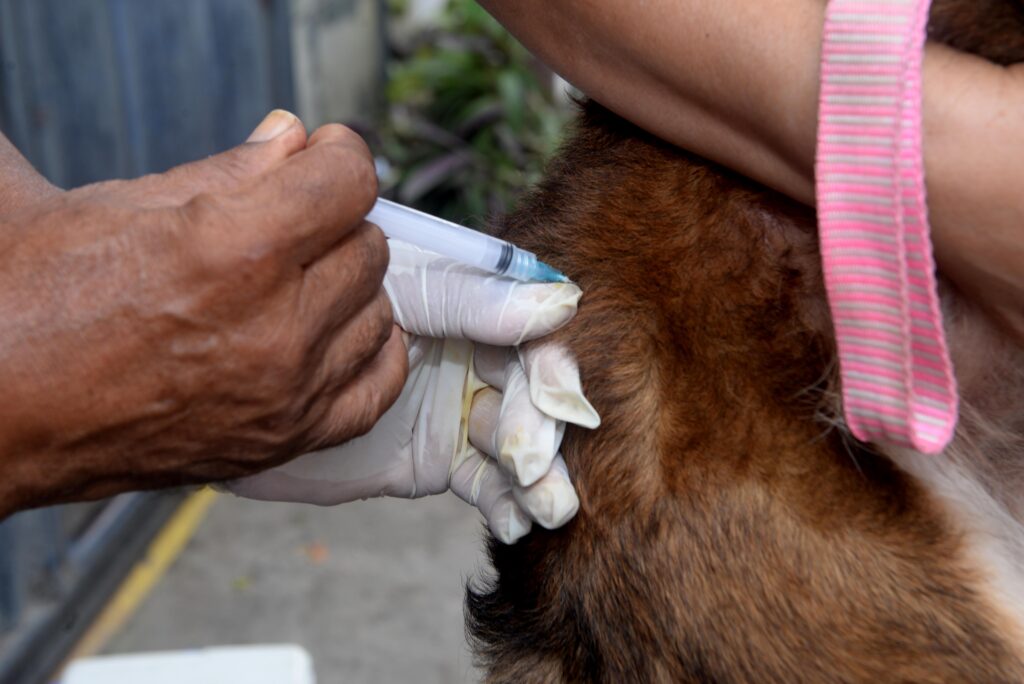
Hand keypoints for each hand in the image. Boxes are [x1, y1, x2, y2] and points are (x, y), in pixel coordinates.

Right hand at [0, 111, 406, 515]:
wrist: (1, 409)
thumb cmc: (33, 302)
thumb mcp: (118, 205)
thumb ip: (228, 169)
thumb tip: (292, 136)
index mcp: (232, 251)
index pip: (349, 182)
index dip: (341, 155)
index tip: (327, 155)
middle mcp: (275, 327)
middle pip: (368, 246)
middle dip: (334, 223)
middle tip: (293, 225)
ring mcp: (287, 392)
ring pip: (379, 312)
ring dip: (349, 289)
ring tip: (299, 284)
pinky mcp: (287, 440)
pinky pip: (378, 388)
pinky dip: (369, 354)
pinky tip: (338, 335)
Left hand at [227, 241, 599, 542]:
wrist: (245, 379)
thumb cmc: (316, 304)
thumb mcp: (399, 290)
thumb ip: (471, 299)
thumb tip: (558, 304)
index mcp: (475, 308)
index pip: (534, 337)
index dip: (553, 368)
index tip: (557, 399)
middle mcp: (476, 359)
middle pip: (534, 396)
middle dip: (540, 429)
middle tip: (528, 460)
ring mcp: (460, 411)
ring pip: (519, 445)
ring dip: (540, 476)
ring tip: (545, 504)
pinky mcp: (439, 460)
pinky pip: (487, 484)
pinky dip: (509, 503)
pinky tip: (517, 521)